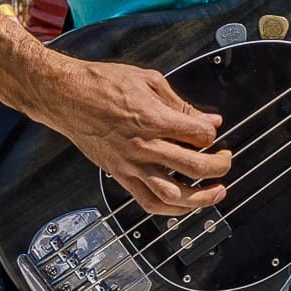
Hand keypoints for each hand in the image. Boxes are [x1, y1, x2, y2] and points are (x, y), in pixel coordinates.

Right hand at [31, 54, 231, 214]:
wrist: (65, 95)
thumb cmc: (101, 84)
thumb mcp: (148, 81)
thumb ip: (181, 104)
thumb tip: (209, 119)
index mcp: (153, 118)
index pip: (200, 135)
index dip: (212, 134)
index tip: (212, 132)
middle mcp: (144, 146)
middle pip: (194, 167)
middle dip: (219, 166)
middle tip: (225, 161)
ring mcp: (130, 164)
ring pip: (174, 194)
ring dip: (201, 198)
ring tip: (216, 193)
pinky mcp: (119, 175)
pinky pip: (148, 202)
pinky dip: (171, 210)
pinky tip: (185, 205)